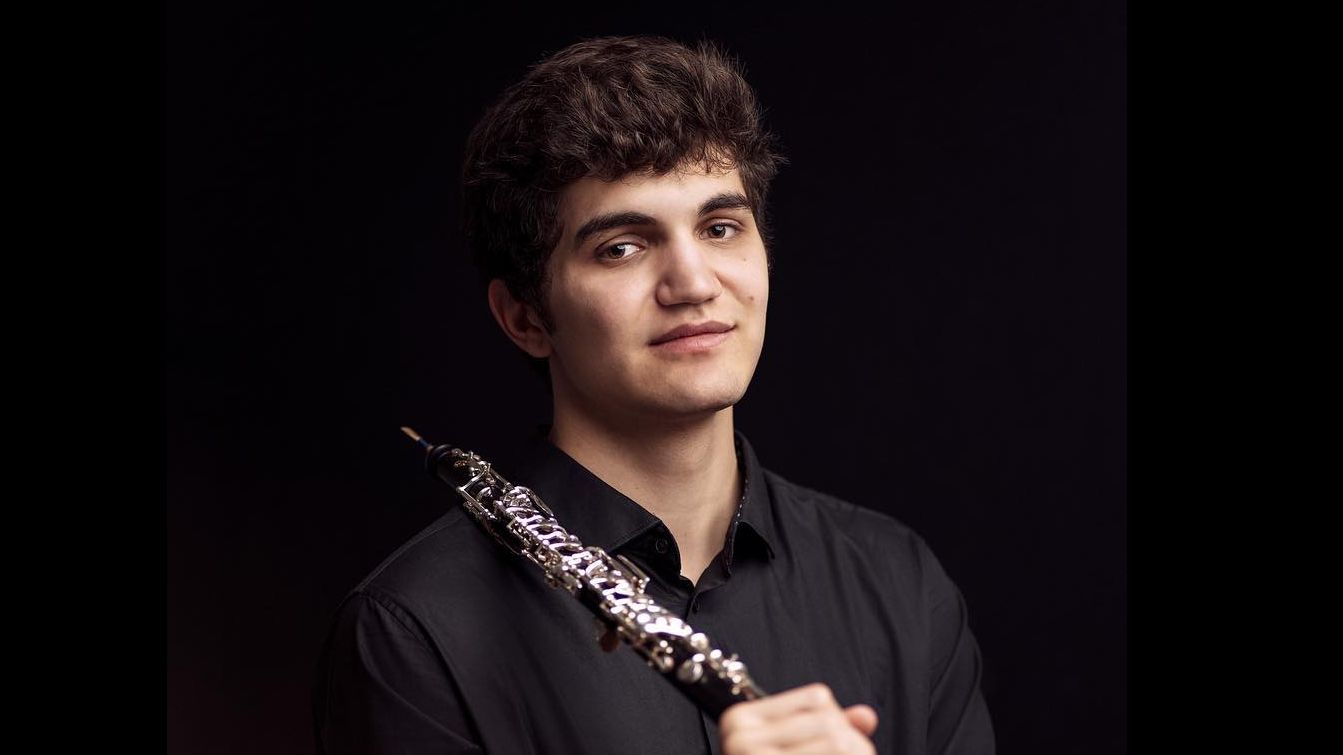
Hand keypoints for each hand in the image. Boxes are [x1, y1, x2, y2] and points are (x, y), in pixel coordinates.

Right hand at [720, 682, 878, 753]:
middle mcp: (740, 734)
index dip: (836, 722)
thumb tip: (867, 716)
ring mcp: (751, 754)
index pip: (818, 698)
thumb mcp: (790, 751)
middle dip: (851, 745)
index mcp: (740, 718)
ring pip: (838, 741)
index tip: (830, 747)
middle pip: (830, 720)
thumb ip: (828, 731)